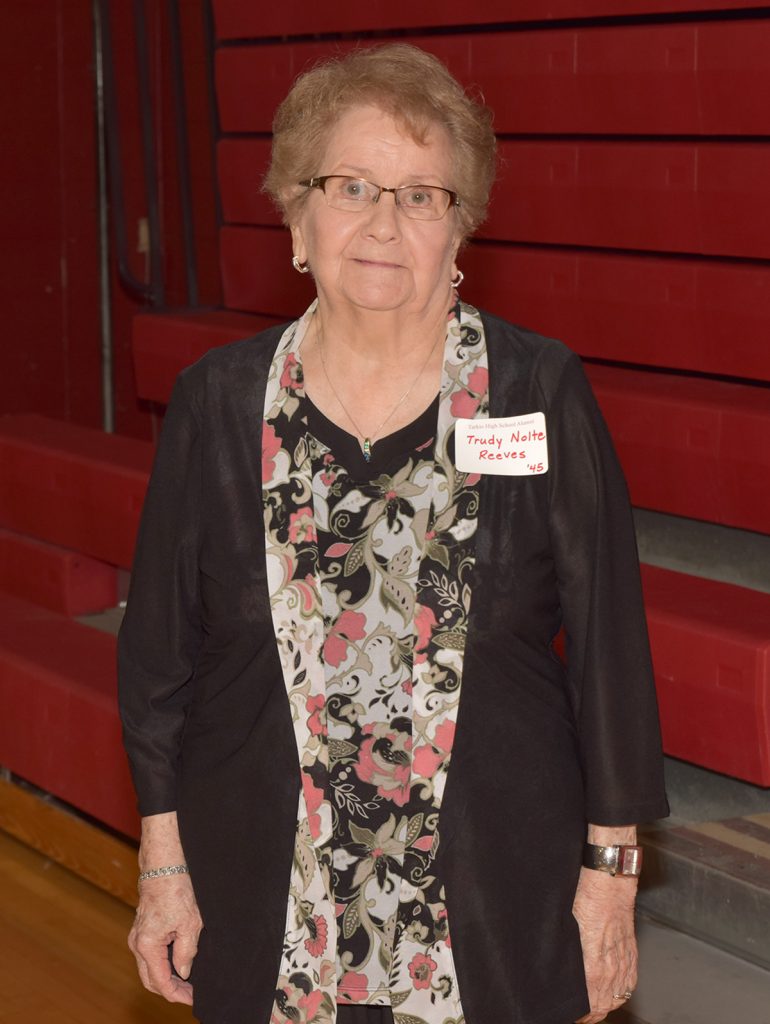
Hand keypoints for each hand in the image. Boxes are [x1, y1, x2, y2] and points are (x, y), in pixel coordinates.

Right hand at [128, 873, 202, 1004]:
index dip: (176, 994)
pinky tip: (177, 963)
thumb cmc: (177, 890)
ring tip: (187, 982)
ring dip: (166, 978)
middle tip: (190, 994)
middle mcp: (137, 944)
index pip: (160, 982)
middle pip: (150, 980)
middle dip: (170, 990)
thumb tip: (183, 972)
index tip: (192, 999)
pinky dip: (162, 964)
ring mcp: (137, 936)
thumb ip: (186, 951)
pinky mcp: (141, 930)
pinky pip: (149, 955)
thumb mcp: (190, 924)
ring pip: (149, 968)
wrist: (164, 866)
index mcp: (147, 945)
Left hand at [572, 866, 637, 1022]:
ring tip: (592, 1008)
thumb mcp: (565, 928)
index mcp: (594, 966)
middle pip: (604, 1006)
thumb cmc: (585, 900)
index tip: (570, 1014)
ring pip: (618, 997)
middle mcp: (612, 968)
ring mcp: (624, 960)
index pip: (590, 1006)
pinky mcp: (631, 952)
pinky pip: (629, 983)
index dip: (579, 1015)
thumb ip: (563, 955)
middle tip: (578, 1014)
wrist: (608, 883)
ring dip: (604, 1005)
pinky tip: (612, 993)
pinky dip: (620, 993)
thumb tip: (553, 968)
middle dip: (590, 1014)